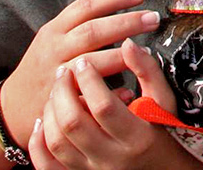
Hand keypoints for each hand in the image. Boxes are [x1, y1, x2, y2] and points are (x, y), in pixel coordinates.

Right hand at [0, 0, 160, 146]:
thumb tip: (119, 7)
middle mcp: (54, 49)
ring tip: (146, 51)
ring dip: (122, 56)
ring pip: (91, 62)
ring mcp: (57, 76)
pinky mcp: (61, 101)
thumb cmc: (41, 68)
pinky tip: (130, 91)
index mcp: (55, 30)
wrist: (12, 107)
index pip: (86, 6)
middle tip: (153, 19)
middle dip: (127, 22)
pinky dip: (111, 93)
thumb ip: (79, 25)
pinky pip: (89, 96)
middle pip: (93, 30)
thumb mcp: (52, 39)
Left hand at [28, 37, 202, 169]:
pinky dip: (38, 142)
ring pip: (58, 142)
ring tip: (57, 92)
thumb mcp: (164, 100)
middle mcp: (112, 157)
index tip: (85, 63)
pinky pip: (47, 164)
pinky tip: (42, 122)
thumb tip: (129, 44)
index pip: (102, 106)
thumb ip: (148, 71)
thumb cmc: (163, 130)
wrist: (161, 167)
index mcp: (136, 137)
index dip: (89, 80)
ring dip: (51, 112)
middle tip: (65, 72)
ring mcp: (93, 169)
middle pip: (74, 123)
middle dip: (63, 92)